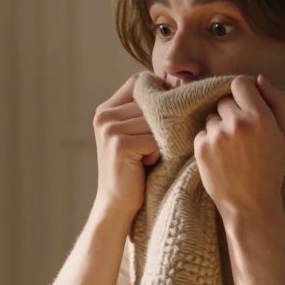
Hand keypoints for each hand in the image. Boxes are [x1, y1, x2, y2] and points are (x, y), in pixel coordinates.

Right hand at [92, 74, 160, 220]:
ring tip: (150, 157)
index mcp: (106, 109)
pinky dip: (159, 152)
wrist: (118, 204)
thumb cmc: (135, 169)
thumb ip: (148, 111)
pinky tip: (147, 164)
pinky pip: (155, 139)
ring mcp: (109, 129)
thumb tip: (180, 80)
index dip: (157, 95)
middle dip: (162, 123)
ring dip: (161, 140)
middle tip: (155, 148)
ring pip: (155, 121)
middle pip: (150, 102)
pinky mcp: (119, 144)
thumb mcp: (137, 135)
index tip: (165, 117)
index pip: (139, 82)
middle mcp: (104, 116)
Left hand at [193, 75, 284, 219]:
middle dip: (231, 112)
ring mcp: (217, 135)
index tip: (245, 103)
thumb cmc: (271, 168)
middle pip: (225, 100)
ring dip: (219, 127)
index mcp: (261, 117)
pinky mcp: (201, 147)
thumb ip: (278, 101)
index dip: (243, 91)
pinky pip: (202, 132)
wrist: (250, 204)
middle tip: (242, 136)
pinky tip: (222, 158)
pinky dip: (209, 142)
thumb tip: (259, 78)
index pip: (241, 83)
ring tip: (232, 150)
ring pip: (212, 117)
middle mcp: (237, 123)